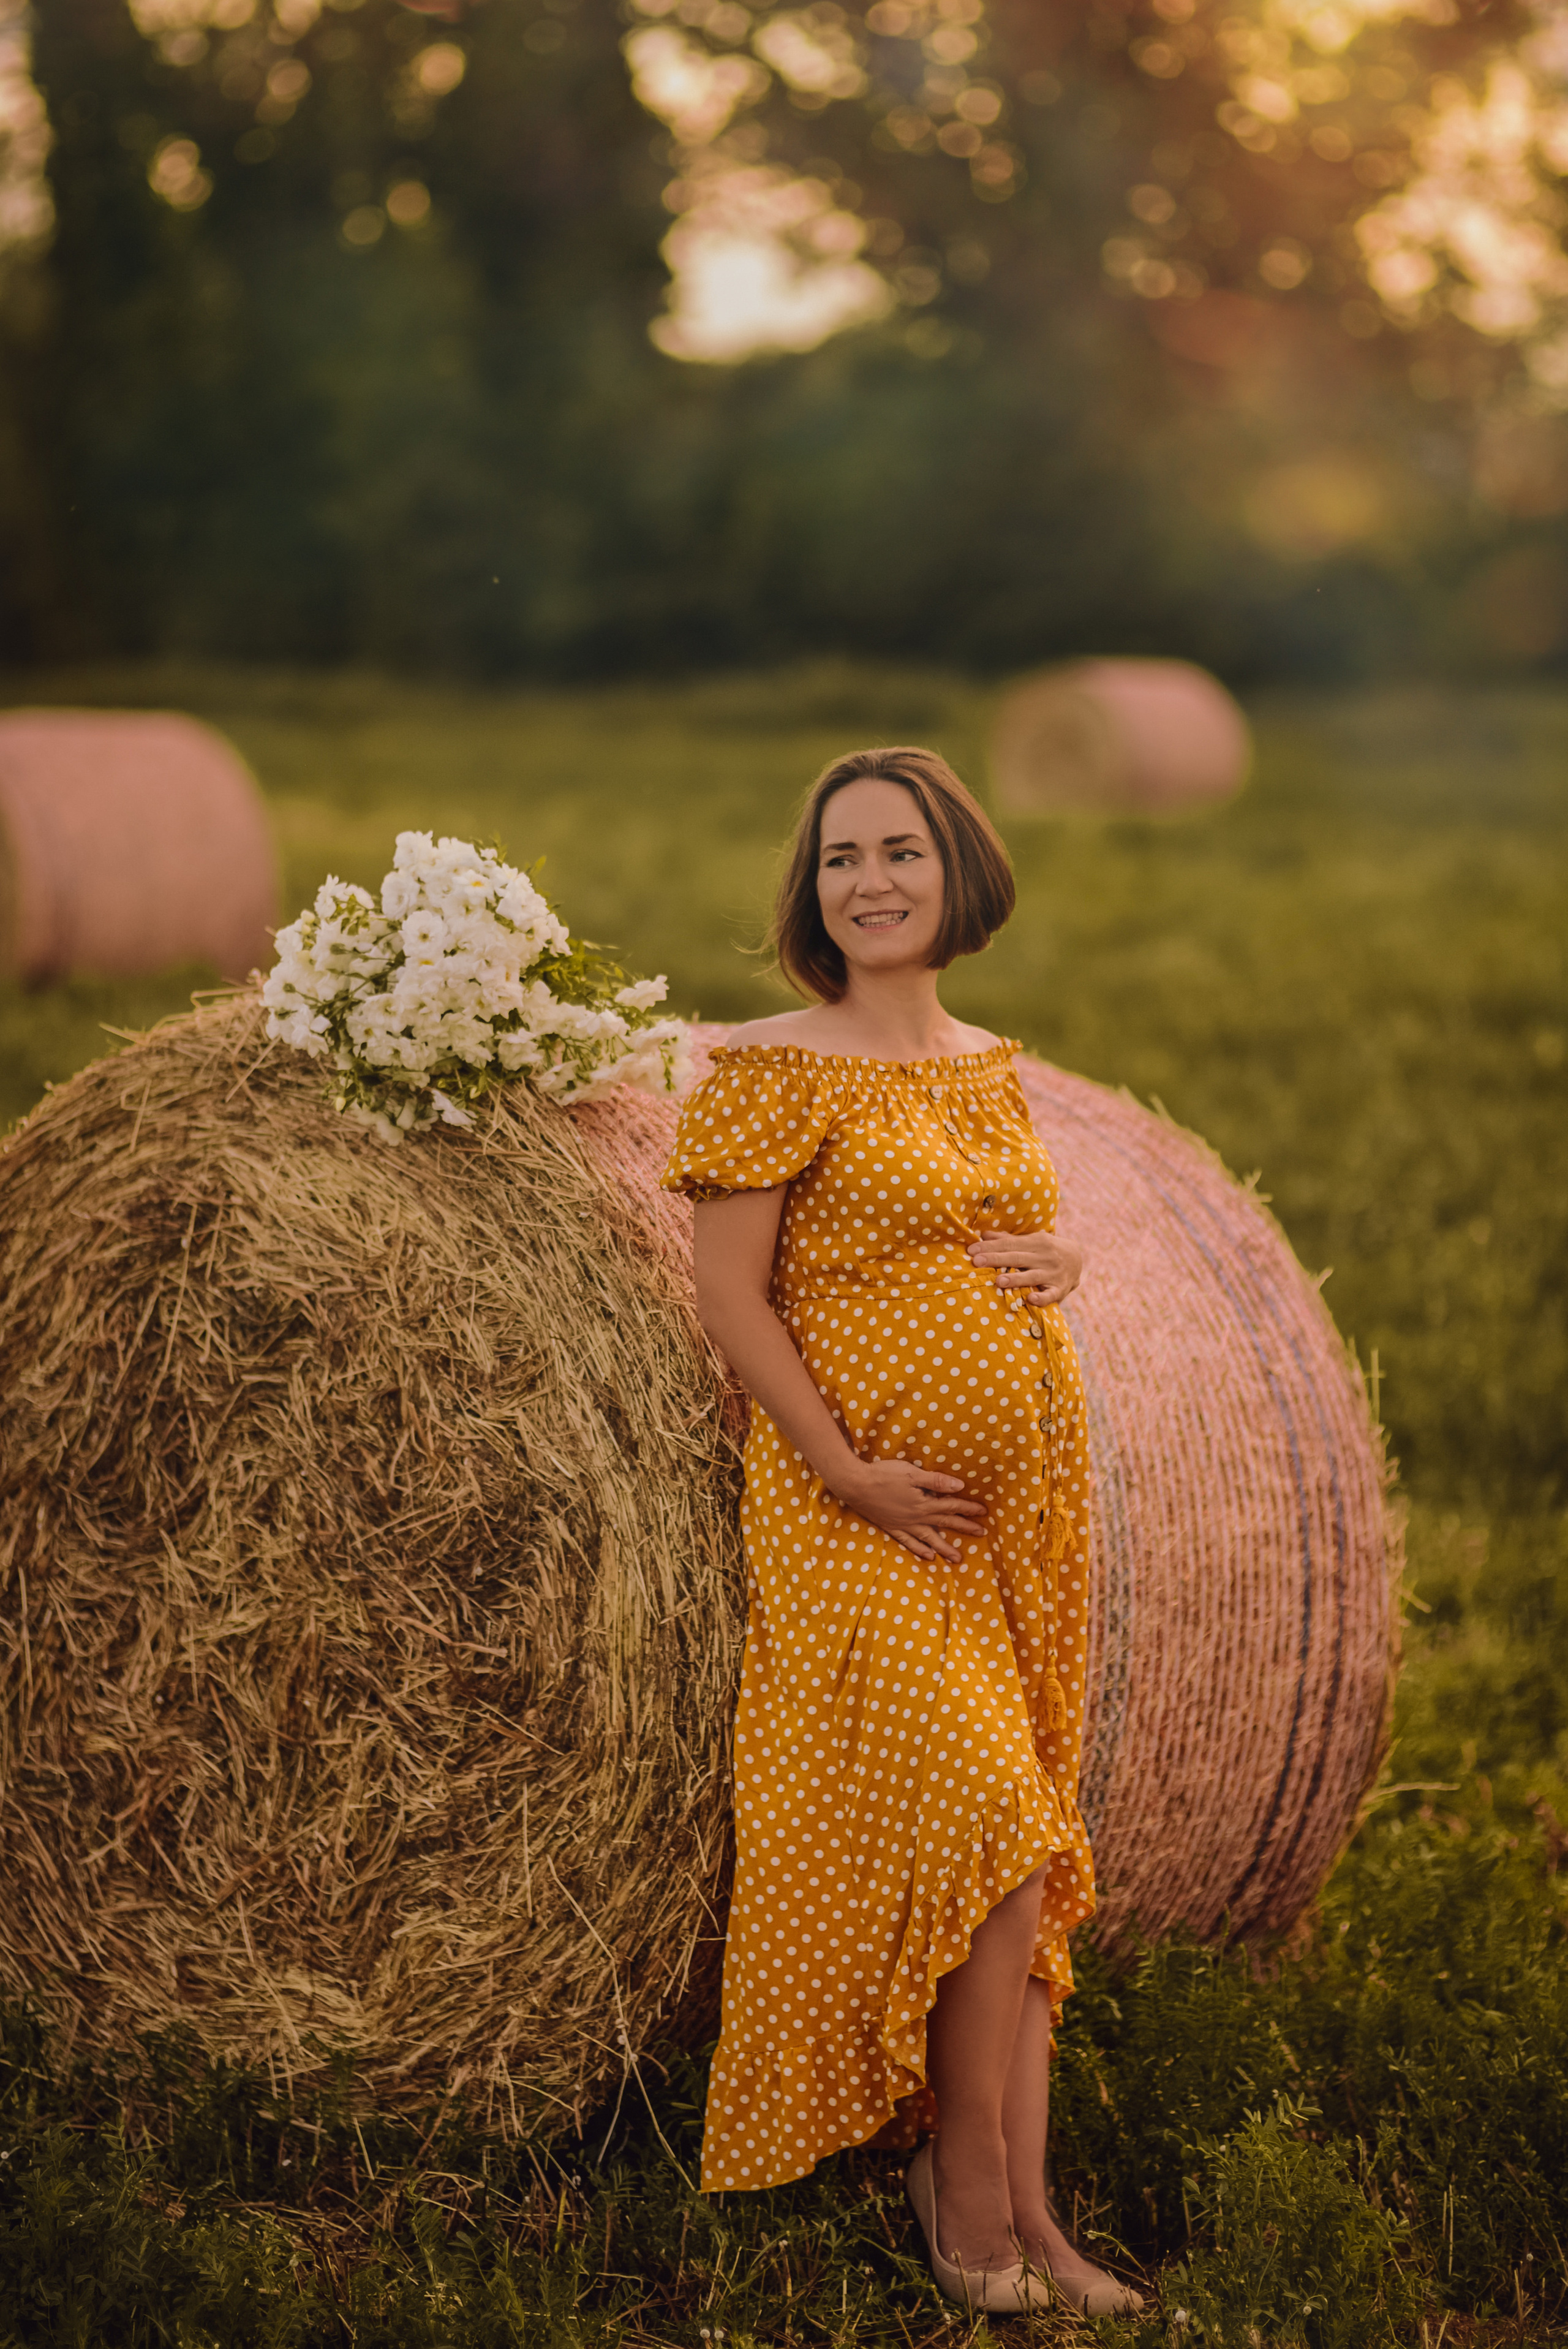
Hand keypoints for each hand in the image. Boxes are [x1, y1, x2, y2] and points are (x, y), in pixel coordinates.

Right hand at [835, 1456, 987, 1563]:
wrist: (855, 1485)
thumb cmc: (884, 1475)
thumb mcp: (912, 1473)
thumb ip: (935, 1481)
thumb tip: (959, 1487)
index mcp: (923, 1502)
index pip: (950, 1506)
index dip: (968, 1508)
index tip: (983, 1512)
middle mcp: (916, 1517)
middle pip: (944, 1524)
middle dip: (964, 1528)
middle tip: (981, 1534)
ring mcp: (903, 1524)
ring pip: (929, 1539)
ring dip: (945, 1548)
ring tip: (957, 1559)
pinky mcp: (891, 1527)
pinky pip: (908, 1542)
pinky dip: (919, 1550)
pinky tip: (928, 1556)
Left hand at [966, 1226, 1082, 1307]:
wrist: (1078, 1259)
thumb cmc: (1046, 1250)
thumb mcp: (1031, 1241)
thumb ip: (1008, 1240)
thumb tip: (984, 1234)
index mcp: (1036, 1242)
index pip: (1009, 1244)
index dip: (990, 1247)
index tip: (972, 1250)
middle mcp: (1045, 1256)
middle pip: (1017, 1257)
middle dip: (996, 1259)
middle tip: (976, 1262)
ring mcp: (1053, 1273)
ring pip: (1032, 1276)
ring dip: (1016, 1279)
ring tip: (999, 1281)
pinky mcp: (1060, 1288)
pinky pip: (1051, 1295)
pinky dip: (1042, 1298)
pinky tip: (1031, 1300)